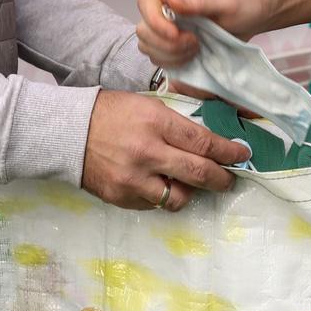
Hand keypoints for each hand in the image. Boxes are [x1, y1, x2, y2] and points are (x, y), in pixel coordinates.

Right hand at [80, 89, 251, 211]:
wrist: (68, 132)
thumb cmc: (112, 114)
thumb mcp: (148, 106)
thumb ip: (177, 125)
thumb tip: (208, 143)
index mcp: (156, 123)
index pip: (203, 142)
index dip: (228, 152)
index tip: (242, 155)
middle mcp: (147, 152)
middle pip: (198, 173)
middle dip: (221, 178)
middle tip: (229, 179)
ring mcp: (134, 179)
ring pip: (178, 198)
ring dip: (190, 192)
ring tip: (188, 184)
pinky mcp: (122, 197)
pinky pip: (154, 205)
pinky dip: (162, 196)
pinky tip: (159, 184)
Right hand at [136, 0, 272, 68]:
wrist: (254, 18)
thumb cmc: (243, 3)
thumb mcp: (227, 0)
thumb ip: (200, 1)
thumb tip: (172, 1)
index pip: (146, 1)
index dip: (153, 19)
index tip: (176, 33)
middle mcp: (168, 11)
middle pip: (143, 29)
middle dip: (166, 43)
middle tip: (194, 43)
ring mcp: (170, 31)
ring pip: (148, 47)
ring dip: (170, 55)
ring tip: (196, 49)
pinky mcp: (175, 48)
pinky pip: (160, 60)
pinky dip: (173, 63)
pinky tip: (193, 58)